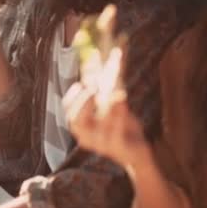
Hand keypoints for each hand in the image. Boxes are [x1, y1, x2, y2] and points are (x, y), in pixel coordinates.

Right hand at [64, 44, 147, 166]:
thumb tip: (94, 54)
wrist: (137, 153)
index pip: (68, 112)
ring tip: (117, 93)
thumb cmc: (121, 126)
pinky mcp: (119, 148)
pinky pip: (117, 133)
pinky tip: (123, 102)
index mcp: (83, 127)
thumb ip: (101, 85)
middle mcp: (88, 138)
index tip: (81, 83)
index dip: (72, 97)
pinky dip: (120, 115)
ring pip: (99, 126)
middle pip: (76, 122)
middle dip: (83, 103)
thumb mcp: (110, 103)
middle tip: (94, 88)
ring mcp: (103, 145)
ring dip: (107, 108)